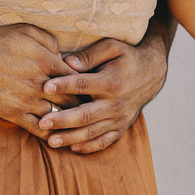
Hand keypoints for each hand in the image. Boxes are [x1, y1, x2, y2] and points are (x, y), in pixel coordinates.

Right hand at [0, 24, 82, 139]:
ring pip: (58, 116)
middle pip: (72, 99)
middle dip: (82, 105)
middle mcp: (40, 82)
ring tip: (78, 124)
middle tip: (91, 110)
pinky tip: (58, 135)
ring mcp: (26, 100)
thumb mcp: (25, 30)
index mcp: (46, 60)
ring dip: (69, 121)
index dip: (86, 84)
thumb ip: (49, 40)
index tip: (92, 89)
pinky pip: (38, 128)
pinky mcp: (13, 114)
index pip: (76, 78)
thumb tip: (63, 55)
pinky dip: (50, 134)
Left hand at [38, 36, 168, 152]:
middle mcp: (116, 103)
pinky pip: (104, 141)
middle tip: (42, 122)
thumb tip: (67, 62)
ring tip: (50, 141)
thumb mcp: (112, 47)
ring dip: (71, 137)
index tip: (45, 87)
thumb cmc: (127, 57)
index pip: (84, 84)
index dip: (64, 85)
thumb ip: (90, 55)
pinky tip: (72, 147)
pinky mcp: (121, 128)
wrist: (152, 74)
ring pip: (92, 132)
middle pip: (86, 115)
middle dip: (62, 120)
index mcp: (112, 81)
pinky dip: (89, 147)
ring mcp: (119, 118)